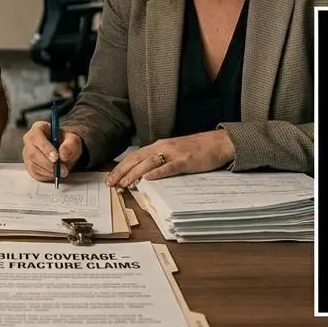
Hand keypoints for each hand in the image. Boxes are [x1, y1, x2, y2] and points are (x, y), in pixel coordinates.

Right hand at [21, 121, 83, 181]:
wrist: (64, 151)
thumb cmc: (66, 142)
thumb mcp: (73, 140)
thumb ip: (70, 145)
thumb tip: (63, 155)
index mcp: (38, 128)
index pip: (36, 137)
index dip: (45, 148)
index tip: (56, 158)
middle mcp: (29, 139)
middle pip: (33, 153)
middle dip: (48, 164)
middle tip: (63, 170)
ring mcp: (27, 153)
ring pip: (33, 165)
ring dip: (48, 171)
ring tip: (62, 172)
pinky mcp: (28, 165)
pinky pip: (34, 173)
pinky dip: (46, 176)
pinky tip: (55, 174)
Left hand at [105, 130, 234, 187]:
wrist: (217, 143)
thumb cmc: (195, 149)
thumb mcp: (173, 151)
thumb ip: (159, 160)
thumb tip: (143, 173)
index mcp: (158, 145)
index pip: (134, 156)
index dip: (120, 166)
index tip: (110, 178)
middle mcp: (162, 147)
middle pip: (136, 159)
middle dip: (121, 171)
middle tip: (110, 183)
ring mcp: (174, 153)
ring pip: (148, 163)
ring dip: (134, 174)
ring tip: (124, 184)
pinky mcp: (185, 161)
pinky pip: (168, 167)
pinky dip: (157, 173)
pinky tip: (147, 178)